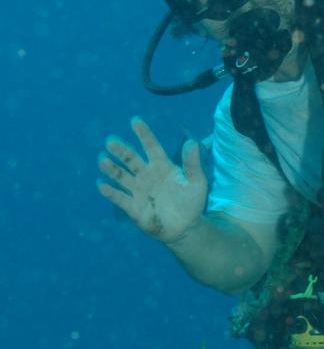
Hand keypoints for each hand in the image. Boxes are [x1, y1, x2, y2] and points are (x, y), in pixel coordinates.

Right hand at [97, 117, 207, 244]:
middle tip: (110, 141)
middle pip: (131, 159)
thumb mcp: (197, 182)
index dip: (144, 134)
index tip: (135, 120)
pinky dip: (111, 192)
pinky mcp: (133, 207)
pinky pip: (120, 198)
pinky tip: (102, 185)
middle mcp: (147, 175)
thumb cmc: (191, 202)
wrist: (186, 227)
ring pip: (122, 176)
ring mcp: (138, 190)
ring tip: (102, 160)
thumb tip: (192, 142)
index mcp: (162, 166)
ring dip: (112, 169)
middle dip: (121, 150)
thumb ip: (193, 164)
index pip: (151, 146)